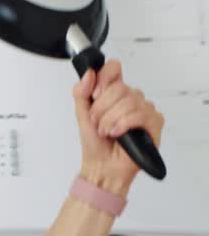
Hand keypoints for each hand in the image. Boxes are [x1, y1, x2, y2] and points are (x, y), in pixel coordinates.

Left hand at [72, 59, 164, 196]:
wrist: (102, 166)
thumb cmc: (95, 143)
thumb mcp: (82, 115)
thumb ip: (81, 93)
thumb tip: (88, 74)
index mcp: (114, 94)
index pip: (114, 69)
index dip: (104, 78)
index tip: (95, 94)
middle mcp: (131, 98)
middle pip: (119, 88)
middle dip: (101, 109)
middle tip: (97, 123)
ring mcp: (144, 109)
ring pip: (129, 101)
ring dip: (110, 120)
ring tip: (106, 132)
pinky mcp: (154, 123)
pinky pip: (139, 115)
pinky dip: (123, 125)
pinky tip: (117, 134)